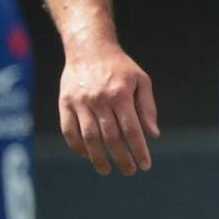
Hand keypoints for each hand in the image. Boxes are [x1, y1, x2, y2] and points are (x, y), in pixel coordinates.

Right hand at [58, 40, 158, 175]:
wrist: (88, 47)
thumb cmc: (119, 67)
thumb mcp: (141, 80)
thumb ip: (148, 107)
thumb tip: (153, 135)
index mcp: (120, 94)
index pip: (132, 130)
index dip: (139, 150)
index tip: (145, 166)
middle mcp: (99, 99)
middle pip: (111, 137)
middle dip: (122, 158)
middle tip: (129, 171)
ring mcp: (80, 101)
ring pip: (89, 137)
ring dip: (98, 158)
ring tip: (106, 170)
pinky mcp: (65, 102)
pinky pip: (68, 130)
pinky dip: (77, 146)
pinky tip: (87, 155)